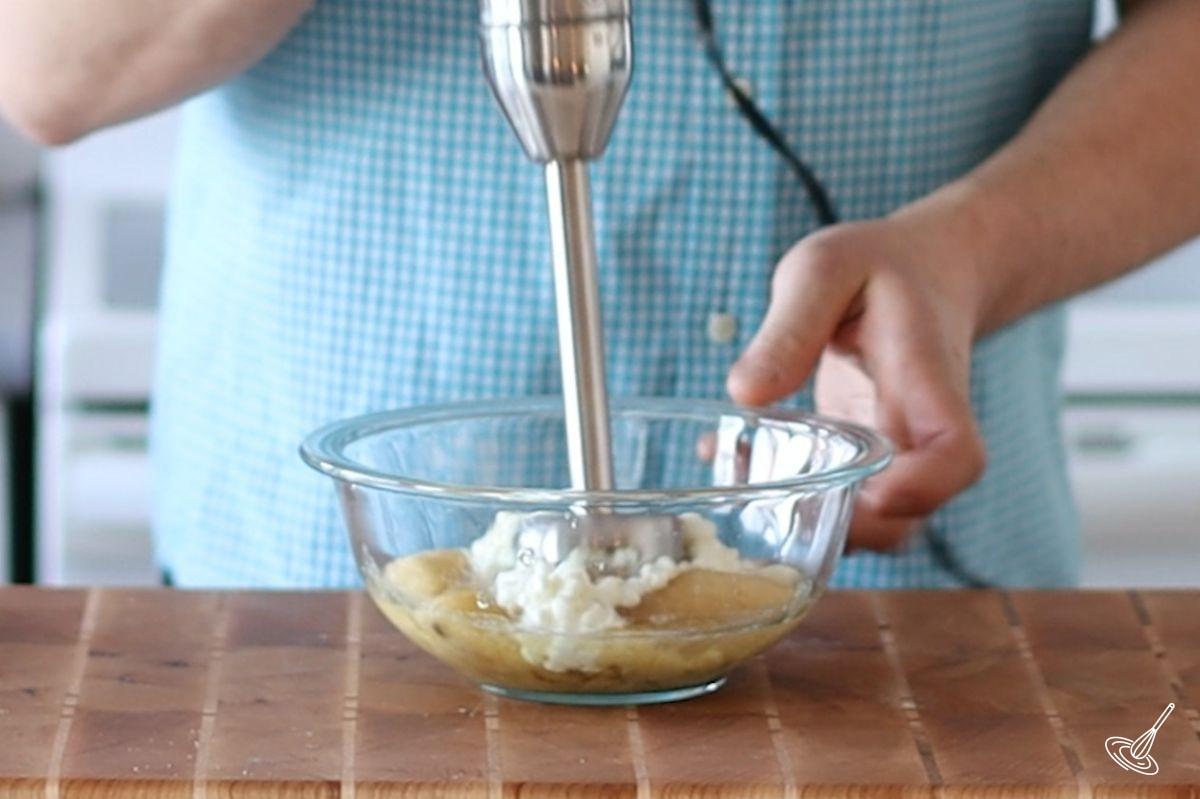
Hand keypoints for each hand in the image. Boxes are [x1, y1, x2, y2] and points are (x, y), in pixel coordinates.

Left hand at [727, 204, 987, 549]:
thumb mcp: (824, 268)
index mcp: (926, 379)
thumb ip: (790, 326)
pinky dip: (790, 498)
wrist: (926, 272)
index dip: (925, 488)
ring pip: (873, 524)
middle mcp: (919, 431)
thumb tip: (745, 395)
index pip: (956, 454)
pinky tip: (735, 458)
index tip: (874, 493)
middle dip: (845, 529)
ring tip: (738, 473)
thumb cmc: (879, 265)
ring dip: (807, 520)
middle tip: (767, 495)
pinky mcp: (865, 460)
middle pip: (910, 515)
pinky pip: (840, 501)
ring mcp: (894, 453)